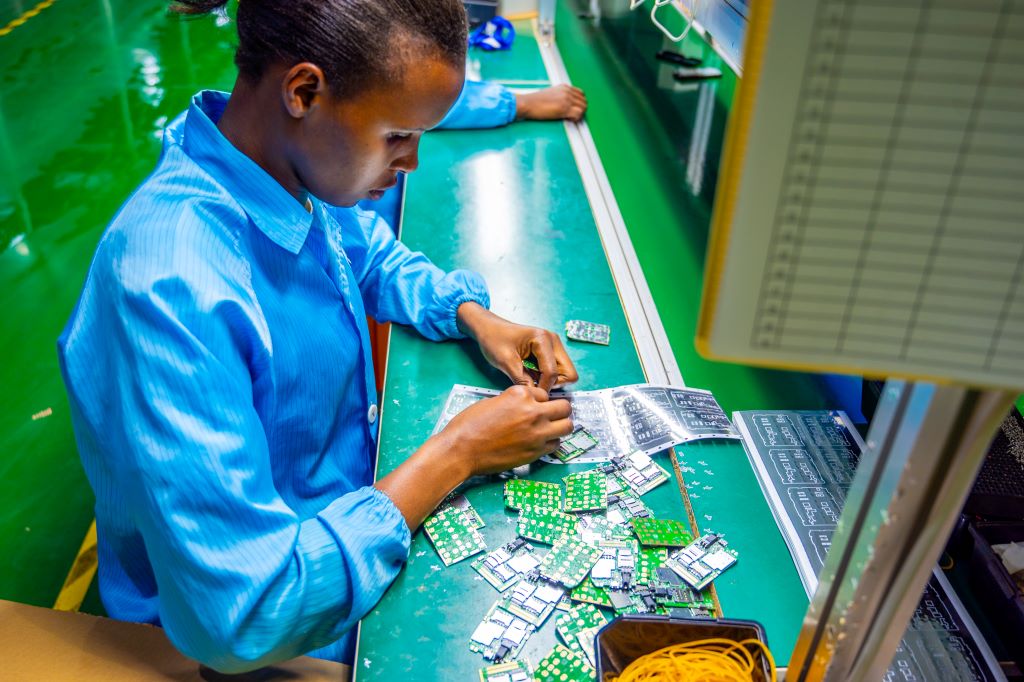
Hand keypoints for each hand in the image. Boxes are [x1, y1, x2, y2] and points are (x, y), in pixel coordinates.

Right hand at [440, 385, 573, 475]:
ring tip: (551, 429)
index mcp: (520, 394)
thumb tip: (527, 405)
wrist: (461, 450)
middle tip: (553, 415)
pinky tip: (540, 442)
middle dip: (559, 410)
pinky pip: (556, 444)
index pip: (544, 393)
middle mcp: (533, 411)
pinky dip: (551, 443)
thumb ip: (515, 401)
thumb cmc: (469, 425)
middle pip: (564, 407)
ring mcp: (537, 433)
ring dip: (560, 426)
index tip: (534, 407)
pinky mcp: (535, 452)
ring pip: (567, 426)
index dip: (539, 401)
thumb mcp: (493, 401)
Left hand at [457, 303, 578, 391]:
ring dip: (551, 381)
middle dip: (553, 384)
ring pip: (565, 373)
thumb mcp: (505, 361)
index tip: (530, 394)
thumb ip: (521, 379)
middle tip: (534, 385)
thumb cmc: (494, 339)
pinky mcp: (550, 351)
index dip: (543, 388)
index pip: (553, 372)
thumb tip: (534, 396)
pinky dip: (547, 376)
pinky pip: (557, 370)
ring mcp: (554, 346)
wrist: (488, 328)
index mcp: (543, 339)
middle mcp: (553, 341)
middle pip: (569, 373)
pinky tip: (531, 374)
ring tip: (530, 378)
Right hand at [515, 84, 587, 121]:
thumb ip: (560, 96)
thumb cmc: (535, 101)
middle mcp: (567, 92)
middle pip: (584, 101)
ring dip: (580, 114)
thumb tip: (565, 104)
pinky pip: (578, 114)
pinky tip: (569, 119)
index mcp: (564, 87)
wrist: (528, 103)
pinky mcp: (564, 108)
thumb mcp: (551, 94)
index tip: (576, 108)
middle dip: (581, 109)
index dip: (580, 102)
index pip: (581, 93)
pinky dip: (576, 118)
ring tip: (572, 118)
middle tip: (574, 115)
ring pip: (583, 107)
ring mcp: (566, 99)